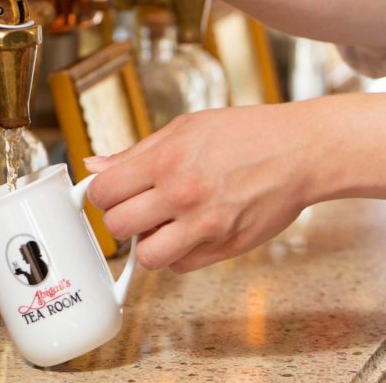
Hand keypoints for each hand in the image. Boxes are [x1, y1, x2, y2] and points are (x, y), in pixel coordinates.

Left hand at [85, 104, 322, 272]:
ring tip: (160, 226)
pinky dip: (177, 254)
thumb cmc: (244, 135)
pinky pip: (180, 266)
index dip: (100, 195)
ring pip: (146, 256)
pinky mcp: (225, 247)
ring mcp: (205, 225)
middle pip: (117, 227)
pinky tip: (187, 233)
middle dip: (119, 219)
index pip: (103, 193)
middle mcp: (182, 194)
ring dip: (146, 244)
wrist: (300, 152)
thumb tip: (93, 166)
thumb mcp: (184, 128)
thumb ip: (134, 153)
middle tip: (134, 209)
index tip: (110, 194)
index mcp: (166, 160)